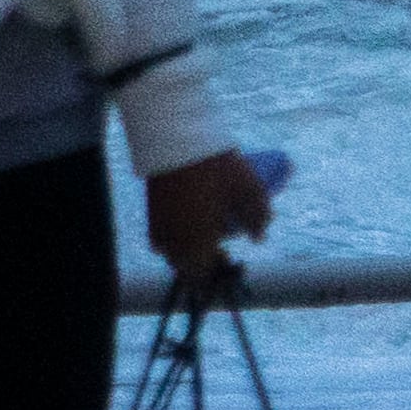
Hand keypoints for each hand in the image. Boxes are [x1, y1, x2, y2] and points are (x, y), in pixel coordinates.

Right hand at [145, 151, 275, 282]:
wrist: (177, 135)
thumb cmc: (218, 166)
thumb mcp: (250, 190)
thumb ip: (259, 218)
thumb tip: (258, 238)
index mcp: (197, 241)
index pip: (203, 274)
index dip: (217, 272)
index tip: (230, 260)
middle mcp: (173, 238)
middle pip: (184, 266)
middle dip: (201, 263)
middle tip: (219, 249)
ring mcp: (159, 224)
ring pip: (170, 251)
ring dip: (186, 251)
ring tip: (204, 236)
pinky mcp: (151, 208)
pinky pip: (160, 235)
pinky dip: (173, 236)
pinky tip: (187, 223)